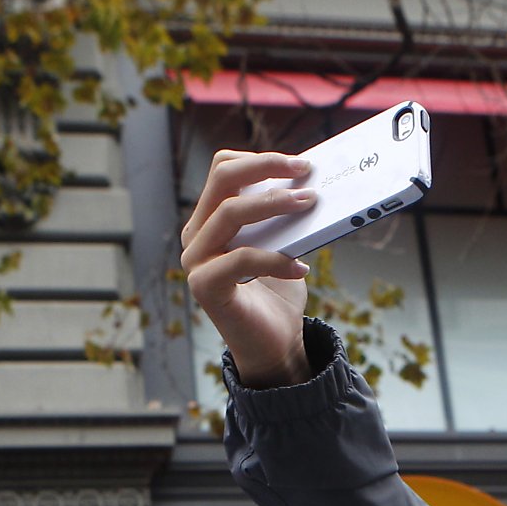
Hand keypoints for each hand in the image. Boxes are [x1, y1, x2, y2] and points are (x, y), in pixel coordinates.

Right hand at [180, 150, 317, 388]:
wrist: (274, 345)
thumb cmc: (279, 293)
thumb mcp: (285, 244)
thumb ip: (286, 216)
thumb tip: (310, 184)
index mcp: (210, 219)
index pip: (224, 169)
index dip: (261, 160)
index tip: (300, 165)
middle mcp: (196, 235)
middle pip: (222, 179)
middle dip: (266, 168)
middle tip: (306, 173)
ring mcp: (196, 260)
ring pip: (230, 213)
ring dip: (274, 204)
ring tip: (308, 205)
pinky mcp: (204, 287)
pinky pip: (241, 258)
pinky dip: (276, 258)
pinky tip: (301, 267)